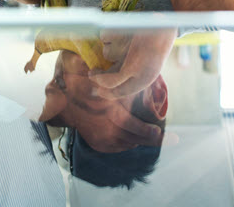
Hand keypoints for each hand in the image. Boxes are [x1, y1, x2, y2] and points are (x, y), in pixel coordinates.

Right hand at [51, 51, 167, 151]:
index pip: (141, 131)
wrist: (65, 98)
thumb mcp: (113, 87)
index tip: (168, 136)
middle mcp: (108, 132)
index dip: (157, 136)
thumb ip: (132, 93)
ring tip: (148, 133)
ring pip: (129, 145)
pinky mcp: (98, 144)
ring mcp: (102, 140)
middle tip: (168, 137)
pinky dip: (127, 143)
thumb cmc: (91, 86)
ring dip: (139, 139)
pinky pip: (118, 147)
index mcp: (114, 116)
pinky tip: (131, 136)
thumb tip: (151, 97)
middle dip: (151, 138)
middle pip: (137, 140)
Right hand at [89, 29, 176, 98]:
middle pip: (107, 81)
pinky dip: (109, 34)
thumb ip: (130, 76)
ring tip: (126, 38)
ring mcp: (128, 53)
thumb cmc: (155, 46)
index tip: (98, 90)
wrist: (164, 23)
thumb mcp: (148, 66)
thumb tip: (104, 85)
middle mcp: (135, 69)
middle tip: (92, 73)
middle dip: (97, 78)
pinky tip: (123, 30)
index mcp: (145, 79)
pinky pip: (105, 37)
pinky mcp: (121, 37)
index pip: (121, 92)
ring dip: (111, 47)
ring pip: (107, 54)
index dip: (107, 93)